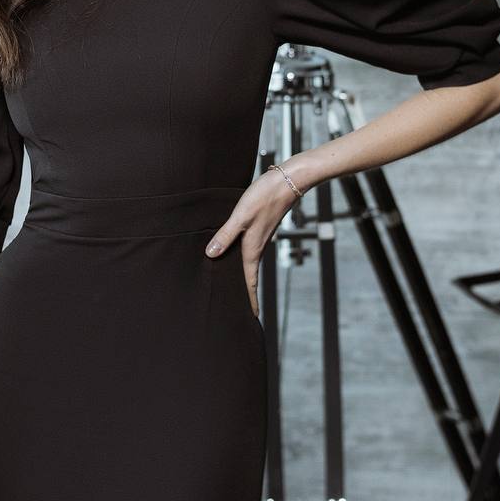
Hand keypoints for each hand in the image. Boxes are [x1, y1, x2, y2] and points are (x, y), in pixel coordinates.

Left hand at [204, 165, 306, 313]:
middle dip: (244, 295)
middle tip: (238, 313)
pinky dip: (240, 260)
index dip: (249, 302)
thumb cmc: (265, 196)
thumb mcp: (241, 215)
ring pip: (247, 264)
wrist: (288, 180)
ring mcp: (258, 238)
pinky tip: (231, 256)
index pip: (250, 283)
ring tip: (233, 290)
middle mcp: (256, 247)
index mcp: (252, 249)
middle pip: (249, 277)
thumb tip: (210, 254)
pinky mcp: (259, 228)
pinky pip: (247, 250)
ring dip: (243, 278)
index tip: (251, 320)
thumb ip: (225, 234)